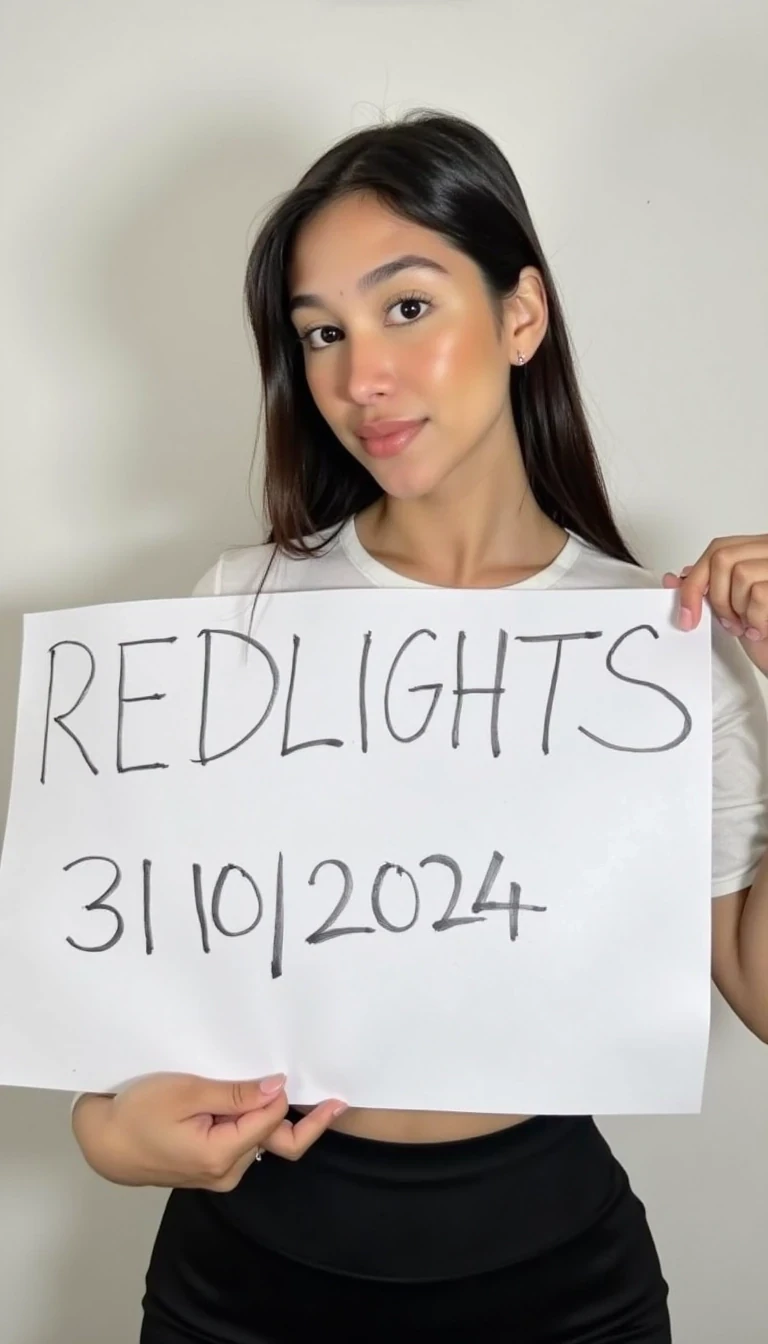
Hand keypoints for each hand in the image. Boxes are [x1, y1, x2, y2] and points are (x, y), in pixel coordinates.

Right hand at [72, 1072, 345, 1190]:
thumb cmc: (138, 1113)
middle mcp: (228, 1172)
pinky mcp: (214, 1167)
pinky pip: (245, 1142)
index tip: (308, 1075)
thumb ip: (234, 1093)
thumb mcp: (187, 1092)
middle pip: (277, 1139)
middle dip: (301, 1117)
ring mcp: (221, 1173)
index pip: (273, 1121)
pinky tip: (250, 1098)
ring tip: (275, 1082)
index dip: (285, 1095)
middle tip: (336, 1099)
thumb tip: (278, 1087)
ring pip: (261, 1139)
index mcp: (222, 1155)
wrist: (105, 1143)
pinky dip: (253, 1121)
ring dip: (270, 1113)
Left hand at [662, 534, 767, 676]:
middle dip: (716, 597)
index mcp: (755, 552)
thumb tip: (671, 580)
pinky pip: (758, 594)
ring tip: (747, 625)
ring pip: (741, 574)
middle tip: (727, 622)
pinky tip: (760, 629)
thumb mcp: (728, 609)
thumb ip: (704, 590)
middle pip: (722, 557)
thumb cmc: (764, 633)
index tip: (686, 614)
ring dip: (737, 610)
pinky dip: (754, 619)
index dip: (696, 581)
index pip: (717, 550)